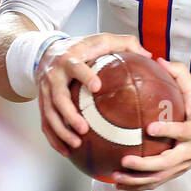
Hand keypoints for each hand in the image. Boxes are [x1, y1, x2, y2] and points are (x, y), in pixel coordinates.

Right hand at [36, 32, 149, 154]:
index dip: (85, 76)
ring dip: (61, 131)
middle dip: (70, 114)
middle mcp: (54, 75)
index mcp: (69, 58)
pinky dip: (54, 138)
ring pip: (49, 113)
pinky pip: (45, 123)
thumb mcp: (101, 39)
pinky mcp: (42, 102)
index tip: (97, 87)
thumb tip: (148, 55)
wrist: (46, 50)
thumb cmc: (81, 47)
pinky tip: (66, 151)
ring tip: (76, 144)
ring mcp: (45, 90)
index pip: (75, 67)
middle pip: (58, 97)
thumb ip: (125, 44)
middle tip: (84, 129)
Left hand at [114, 59, 190, 190]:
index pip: (181, 132)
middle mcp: (189, 151)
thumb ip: (180, 75)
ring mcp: (183, 165)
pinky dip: (138, 186)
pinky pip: (157, 182)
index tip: (149, 128)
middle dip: (145, 165)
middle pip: (167, 163)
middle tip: (124, 160)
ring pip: (160, 178)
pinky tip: (118, 184)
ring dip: (137, 180)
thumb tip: (158, 59)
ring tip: (115, 177)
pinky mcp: (177, 172)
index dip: (167, 130)